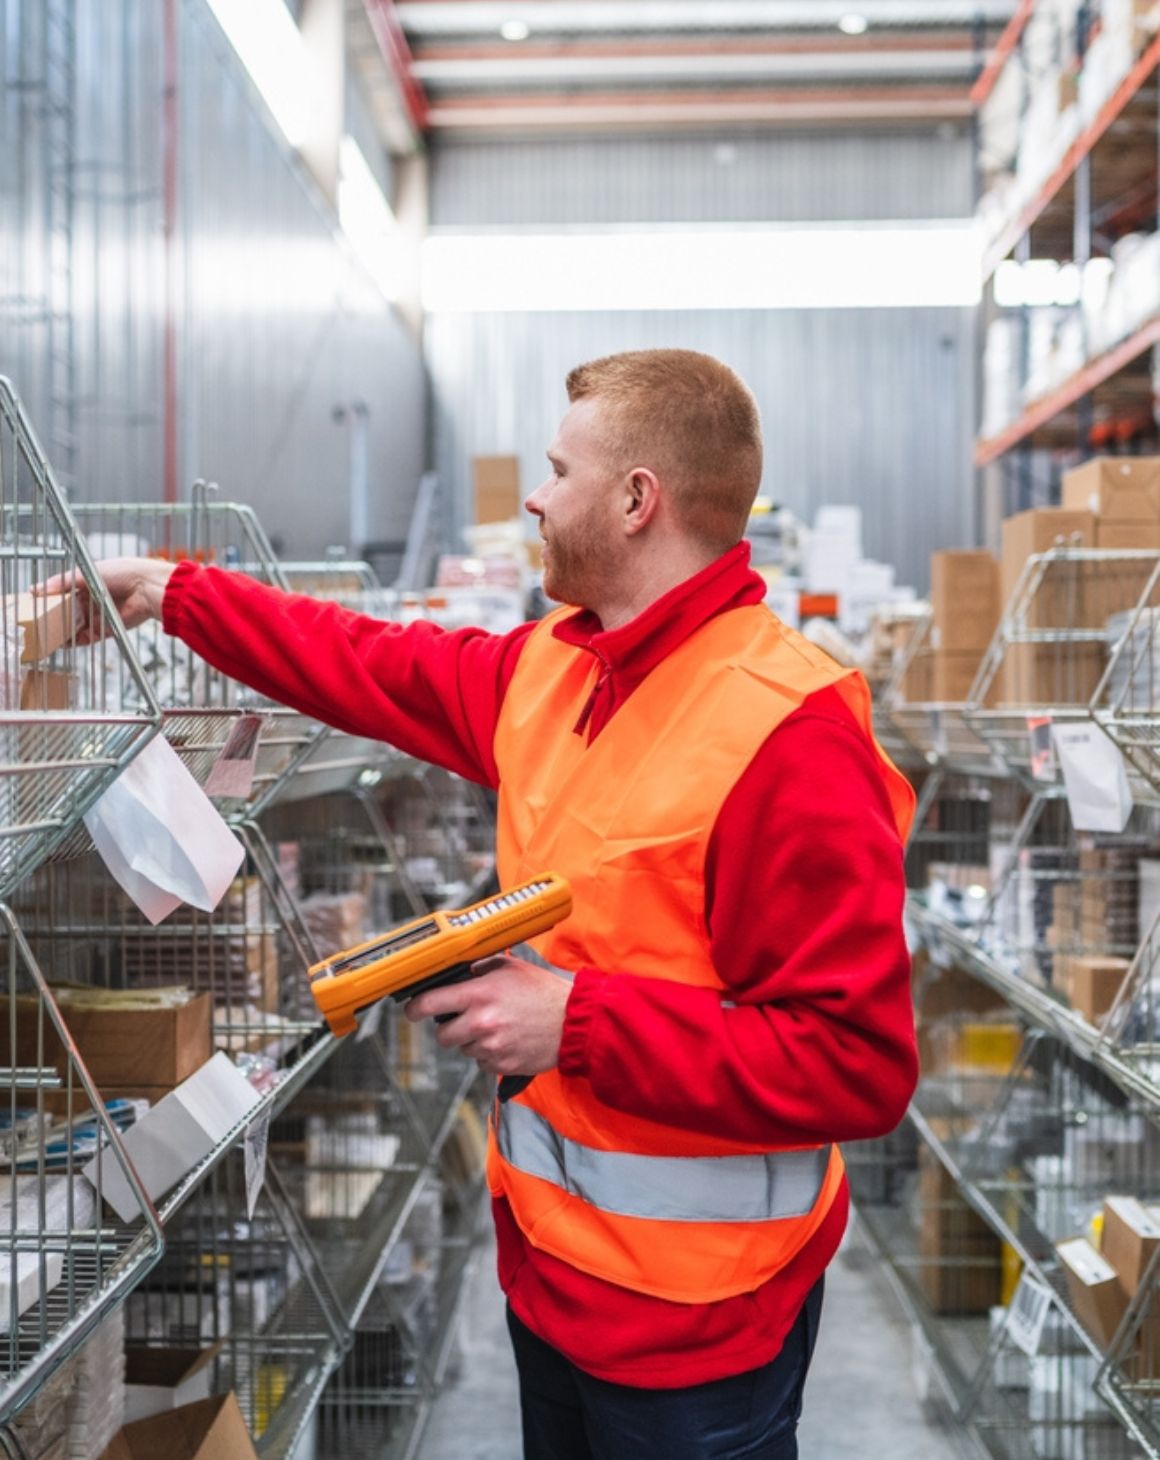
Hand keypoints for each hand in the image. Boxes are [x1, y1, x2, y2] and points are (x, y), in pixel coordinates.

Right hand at [37, 557, 175, 643]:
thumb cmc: (121, 573)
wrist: (146, 588)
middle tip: (33, 624)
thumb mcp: (84, 573)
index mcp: (84, 584)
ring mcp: (96, 616)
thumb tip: (34, 590)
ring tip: (43, 637)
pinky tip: (61, 644)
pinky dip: (74, 642)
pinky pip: (85, 638)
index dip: (47, 600)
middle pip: (65, 613)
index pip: (60, 594)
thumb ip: (59, 583)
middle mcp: (89, 600)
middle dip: (51, 619)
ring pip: (73, 627)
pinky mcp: (104, 630)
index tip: (31, 606)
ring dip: (60, 633)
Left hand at [404, 953, 571, 1078]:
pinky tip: (506, 1040)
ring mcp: (490, 1046)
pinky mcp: (501, 1064)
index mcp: (479, 994)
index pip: (430, 1003)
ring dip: (472, 1040)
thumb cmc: (543, 992)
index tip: (411, 1011)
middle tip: (464, 1020)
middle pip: (443, 1035)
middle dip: (449, 1028)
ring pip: (463, 1049)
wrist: (572, 1021)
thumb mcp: (510, 968)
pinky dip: (488, 1054)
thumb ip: (480, 969)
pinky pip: (482, 1062)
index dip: (414, 1008)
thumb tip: (459, 974)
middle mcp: (481, 1022)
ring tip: (497, 1027)